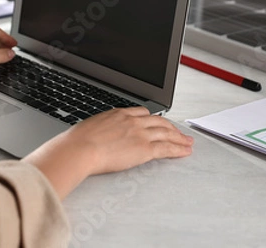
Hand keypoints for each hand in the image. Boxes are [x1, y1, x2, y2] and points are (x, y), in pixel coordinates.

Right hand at [23, 107, 192, 198]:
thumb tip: (96, 135)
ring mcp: (140, 134)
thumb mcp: (89, 127)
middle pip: (159, 122)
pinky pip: (167, 148)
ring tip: (188, 142)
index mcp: (119, 114)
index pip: (143, 113)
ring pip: (167, 133)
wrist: (79, 149)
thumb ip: (100, 129)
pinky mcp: (145, 149)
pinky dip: (178, 149)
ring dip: (180, 138)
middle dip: (171, 127)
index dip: (154, 119)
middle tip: (179, 132)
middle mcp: (132, 121)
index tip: (158, 123)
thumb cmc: (77, 141)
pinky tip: (185, 151)